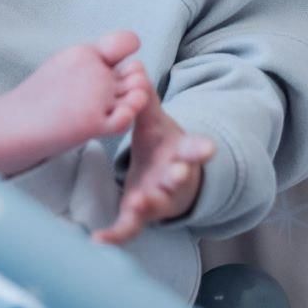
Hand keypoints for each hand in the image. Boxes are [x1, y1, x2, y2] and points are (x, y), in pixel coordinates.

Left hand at [93, 91, 214, 244]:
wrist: (167, 178)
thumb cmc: (162, 146)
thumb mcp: (155, 123)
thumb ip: (144, 100)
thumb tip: (135, 66)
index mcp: (181, 153)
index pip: (194, 150)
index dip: (201, 150)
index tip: (208, 148)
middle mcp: (174, 179)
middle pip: (179, 179)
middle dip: (178, 176)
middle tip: (176, 173)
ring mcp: (160, 200)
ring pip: (158, 206)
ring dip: (150, 205)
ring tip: (138, 204)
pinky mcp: (141, 217)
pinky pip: (129, 229)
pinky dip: (115, 237)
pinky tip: (98, 241)